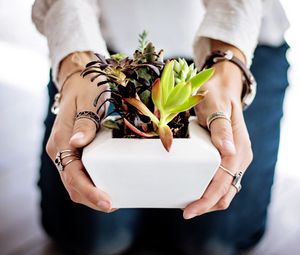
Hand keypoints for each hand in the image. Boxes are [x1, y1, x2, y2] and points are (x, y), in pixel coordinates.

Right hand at [46, 56, 113, 212]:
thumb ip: (84, 123)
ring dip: (92, 195)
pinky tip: (107, 185)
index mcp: (60, 142)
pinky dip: (93, 184)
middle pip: (73, 185)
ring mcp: (67, 152)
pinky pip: (81, 173)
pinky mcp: (75, 151)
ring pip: (75, 182)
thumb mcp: (87, 102)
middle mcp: (60, 151)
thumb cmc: (85, 89)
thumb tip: (77, 143)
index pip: (73, 175)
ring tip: (114, 200)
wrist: (79, 81)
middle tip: (114, 205)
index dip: (90, 192)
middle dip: (92, 199)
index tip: (108, 203)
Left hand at [183, 44, 252, 218]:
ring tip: (188, 204)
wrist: (222, 88)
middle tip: (185, 211)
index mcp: (238, 149)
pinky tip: (195, 189)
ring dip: (208, 200)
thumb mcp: (215, 107)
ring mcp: (235, 157)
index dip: (206, 200)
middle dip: (206, 205)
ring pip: (224, 189)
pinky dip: (209, 189)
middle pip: (225, 193)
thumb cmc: (216, 95)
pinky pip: (221, 179)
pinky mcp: (227, 156)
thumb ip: (221, 128)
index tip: (189, 211)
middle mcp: (239, 157)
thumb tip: (228, 152)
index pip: (222, 184)